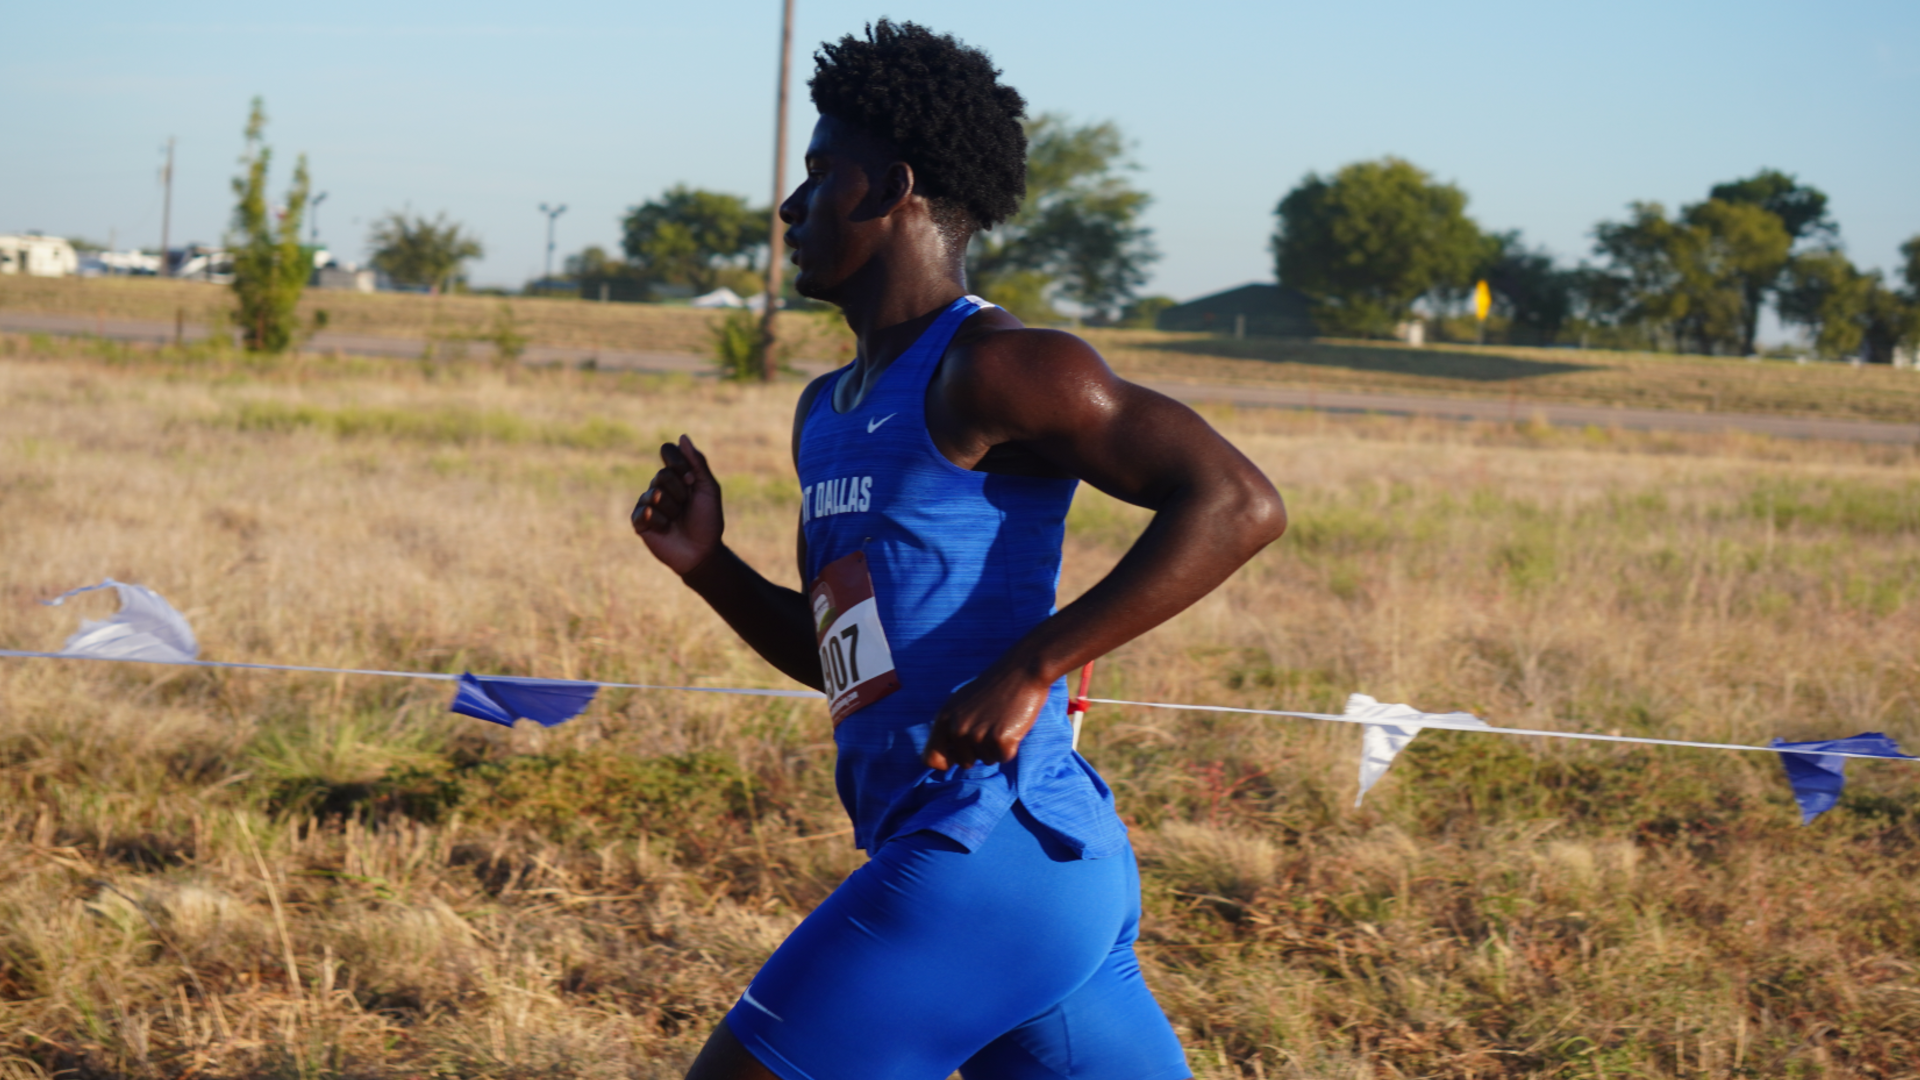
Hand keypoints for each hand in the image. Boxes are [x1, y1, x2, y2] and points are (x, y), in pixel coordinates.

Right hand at [631, 435, 723, 575]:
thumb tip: (682, 437)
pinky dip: (658, 521)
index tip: (692, 480)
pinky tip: (665, 528)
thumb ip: (697, 462)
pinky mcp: (639, 521)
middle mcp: (660, 485)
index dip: (679, 463)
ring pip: (654, 495)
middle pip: (662, 475)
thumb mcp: (708, 489)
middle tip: (686, 507)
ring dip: (671, 510)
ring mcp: (648, 503)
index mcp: (677, 474)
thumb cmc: (708, 520)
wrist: (702, 552)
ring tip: (677, 521)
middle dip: (680, 493)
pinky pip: (643, 512)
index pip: (668, 451)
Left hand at [924, 664, 1054, 769]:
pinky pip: (1004, 758)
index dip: (945, 762)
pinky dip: (1011, 747)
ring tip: (1002, 721)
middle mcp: (957, 728)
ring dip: (996, 747)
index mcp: (944, 718)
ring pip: (987, 760)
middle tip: (990, 725)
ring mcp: (977, 735)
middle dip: (978, 752)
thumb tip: (941, 759)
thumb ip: (951, 726)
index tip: (956, 758)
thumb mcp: (962, 702)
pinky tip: (1013, 726)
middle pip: (965, 763)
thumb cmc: (994, 687)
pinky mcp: (999, 739)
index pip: (930, 759)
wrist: (1022, 671)